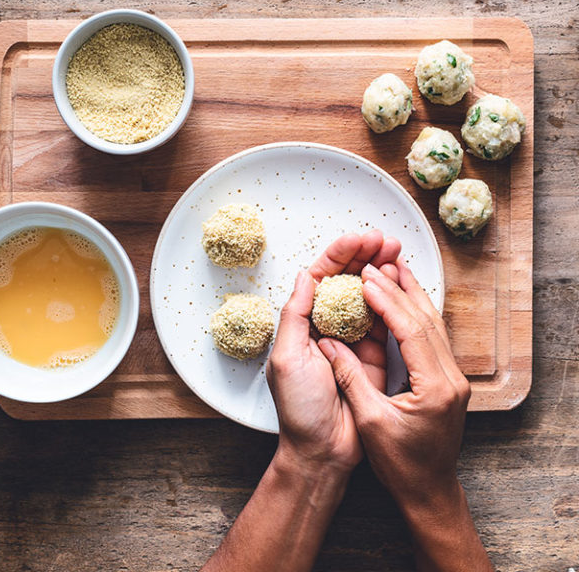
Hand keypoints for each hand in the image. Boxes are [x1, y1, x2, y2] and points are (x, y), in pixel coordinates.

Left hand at [266, 231, 400, 475]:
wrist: (323, 451)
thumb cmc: (298, 408)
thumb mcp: (287, 358)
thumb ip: (295, 315)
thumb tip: (304, 275)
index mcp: (302, 323)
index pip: (320, 278)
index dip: (339, 255)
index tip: (359, 238)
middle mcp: (325, 326)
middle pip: (345, 282)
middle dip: (364, 257)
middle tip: (385, 239)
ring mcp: (350, 339)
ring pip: (366, 296)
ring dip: (380, 273)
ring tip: (396, 251)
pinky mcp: (372, 355)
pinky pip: (382, 322)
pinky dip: (391, 302)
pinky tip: (401, 283)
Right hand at [317, 258, 493, 571]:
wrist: (429, 490)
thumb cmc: (402, 465)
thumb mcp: (370, 422)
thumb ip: (350, 378)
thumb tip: (328, 344)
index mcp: (435, 387)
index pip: (410, 330)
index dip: (387, 301)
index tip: (367, 279)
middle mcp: (451, 378)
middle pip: (426, 320)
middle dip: (400, 290)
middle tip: (377, 264)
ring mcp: (453, 378)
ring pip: (434, 325)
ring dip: (412, 296)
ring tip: (394, 269)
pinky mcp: (447, 380)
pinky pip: (434, 337)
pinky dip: (417, 314)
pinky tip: (406, 300)